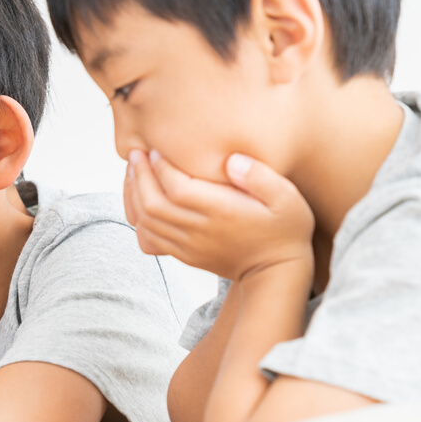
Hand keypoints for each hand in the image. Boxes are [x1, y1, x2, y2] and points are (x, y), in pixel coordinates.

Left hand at [125, 149, 314, 281]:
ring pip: (147, 221)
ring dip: (134, 195)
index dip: (161, 167)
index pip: (178, 187)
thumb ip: (260, 176)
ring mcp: (189, 245)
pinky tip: (141, 199)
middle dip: (140, 177)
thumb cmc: (284, 229)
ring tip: (134, 172)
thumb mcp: (286, 198)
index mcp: (222, 212)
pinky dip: (139, 217)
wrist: (276, 272)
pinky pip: (150, 238)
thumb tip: (232, 160)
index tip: (157, 149)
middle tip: (136, 155)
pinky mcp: (184, 255)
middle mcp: (200, 230)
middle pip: (154, 203)